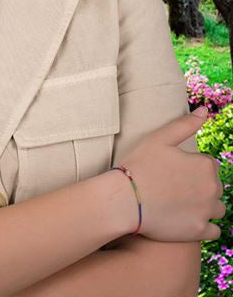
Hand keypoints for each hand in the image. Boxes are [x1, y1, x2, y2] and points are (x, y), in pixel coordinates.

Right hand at [116, 107, 224, 241]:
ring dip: (205, 205)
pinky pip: (213, 230)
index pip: (208, 164)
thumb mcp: (159, 138)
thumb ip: (185, 124)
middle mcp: (212, 189)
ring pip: (217, 208)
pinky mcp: (199, 231)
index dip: (190, 165)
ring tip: (180, 202)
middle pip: (214, 186)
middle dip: (199, 185)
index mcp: (204, 165)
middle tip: (173, 185)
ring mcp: (206, 212)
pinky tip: (186, 219)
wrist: (125, 199)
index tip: (173, 169)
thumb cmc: (139, 165)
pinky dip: (204, 225)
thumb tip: (204, 110)